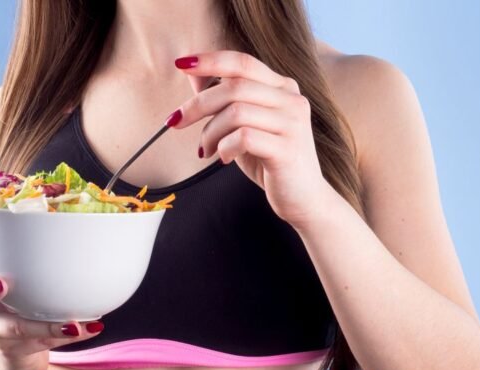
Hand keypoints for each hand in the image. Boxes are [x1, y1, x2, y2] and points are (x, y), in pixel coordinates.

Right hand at [0, 212, 104, 369]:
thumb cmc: (19, 311)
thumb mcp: (19, 284)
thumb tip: (71, 223)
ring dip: (46, 326)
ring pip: (19, 329)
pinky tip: (90, 329)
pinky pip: (45, 344)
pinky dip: (70, 336)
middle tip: (0, 284)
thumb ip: (32, 260)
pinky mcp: (17, 352)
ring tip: (71, 324)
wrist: (13, 360)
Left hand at [169, 50, 336, 228]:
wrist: (304, 199)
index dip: (210, 61)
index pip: (243, 62)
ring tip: (206, 149)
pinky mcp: (287, 149)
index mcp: (283, 88)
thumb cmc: (271, 162)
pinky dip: (225, 147)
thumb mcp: (245, 126)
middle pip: (234, 86)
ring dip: (210, 131)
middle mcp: (291, 100)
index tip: (181, 65)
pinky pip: (243, 137)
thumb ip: (226, 101)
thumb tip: (194, 76)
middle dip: (197, 103)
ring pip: (236, 112)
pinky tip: (223, 158)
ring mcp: (292, 124)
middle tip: (175, 120)